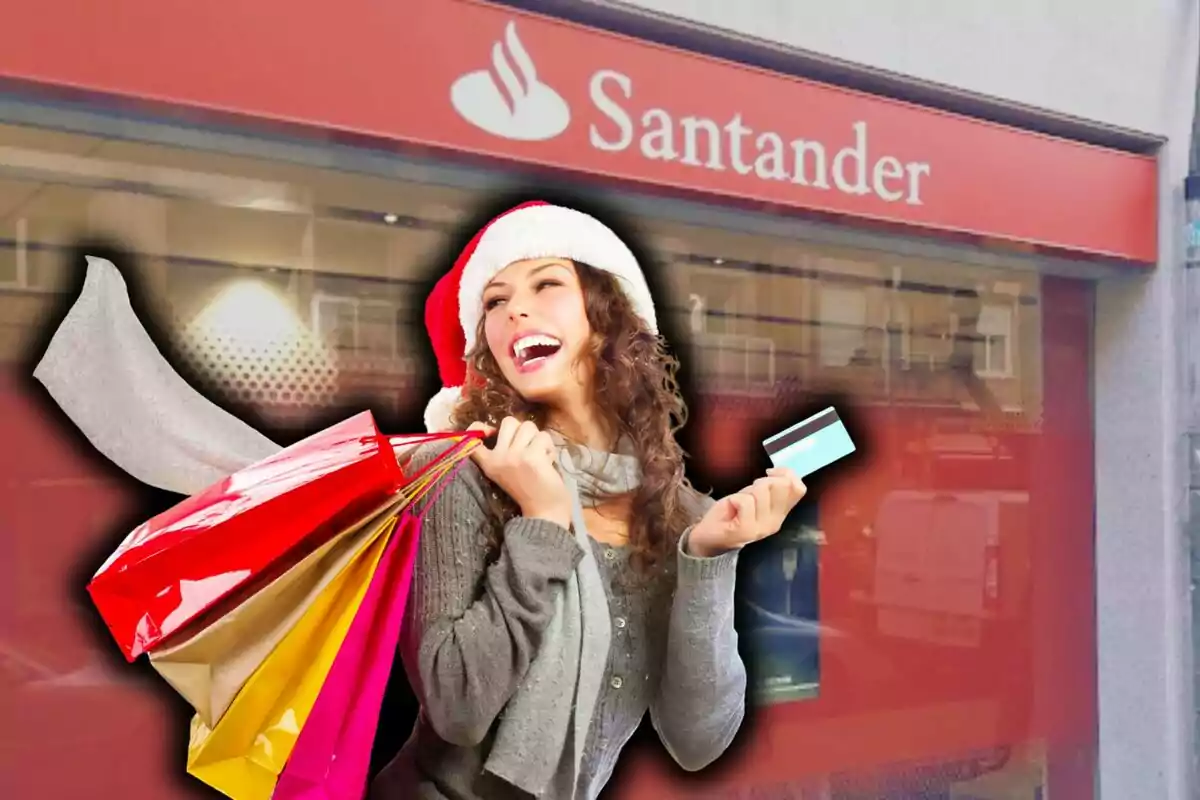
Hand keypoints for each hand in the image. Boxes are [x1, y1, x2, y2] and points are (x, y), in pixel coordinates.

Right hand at [467, 417, 571, 527]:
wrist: (544, 511)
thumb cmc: (527, 491)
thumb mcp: (504, 472)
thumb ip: (501, 452)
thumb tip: (498, 428)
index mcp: (488, 463)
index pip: (473, 439)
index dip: (479, 428)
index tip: (491, 432)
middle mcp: (498, 457)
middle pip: (509, 422)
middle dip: (523, 431)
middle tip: (528, 448)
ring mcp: (515, 456)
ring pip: (529, 426)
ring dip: (539, 439)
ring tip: (540, 456)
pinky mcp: (533, 457)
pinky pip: (544, 436)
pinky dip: (549, 447)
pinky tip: (548, 462)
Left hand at [688, 468, 806, 557]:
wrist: (709, 537)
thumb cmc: (732, 513)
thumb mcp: (756, 496)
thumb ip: (772, 487)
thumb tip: (783, 472)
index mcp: (781, 513)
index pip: (798, 489)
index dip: (786, 474)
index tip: (769, 474)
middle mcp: (775, 522)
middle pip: (781, 485)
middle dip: (762, 481)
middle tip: (749, 493)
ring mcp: (761, 528)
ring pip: (762, 491)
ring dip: (746, 491)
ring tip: (739, 503)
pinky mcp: (746, 529)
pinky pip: (745, 501)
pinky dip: (735, 498)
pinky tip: (732, 508)